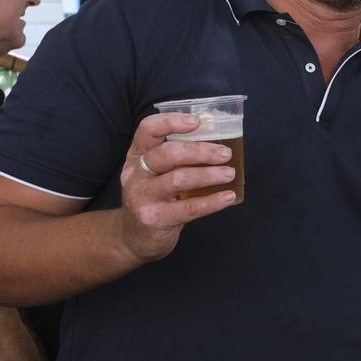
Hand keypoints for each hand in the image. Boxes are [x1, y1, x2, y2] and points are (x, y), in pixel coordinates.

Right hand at [117, 112, 239, 262]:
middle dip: (200, 151)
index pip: (147, 129)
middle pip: (168, 153)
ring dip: (209, 174)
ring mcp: (143, 197)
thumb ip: (176, 157)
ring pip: (178, 179)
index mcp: (137, 156)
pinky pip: (189, 208)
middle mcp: (136, 174)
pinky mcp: (155, 219)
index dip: (171, 122)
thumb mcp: (155, 173)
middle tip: (225, 153)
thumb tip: (217, 141)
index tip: (198, 122)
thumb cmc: (153, 198)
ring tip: (229, 173)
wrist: (132, 238)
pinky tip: (228, 197)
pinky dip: (212, 201)